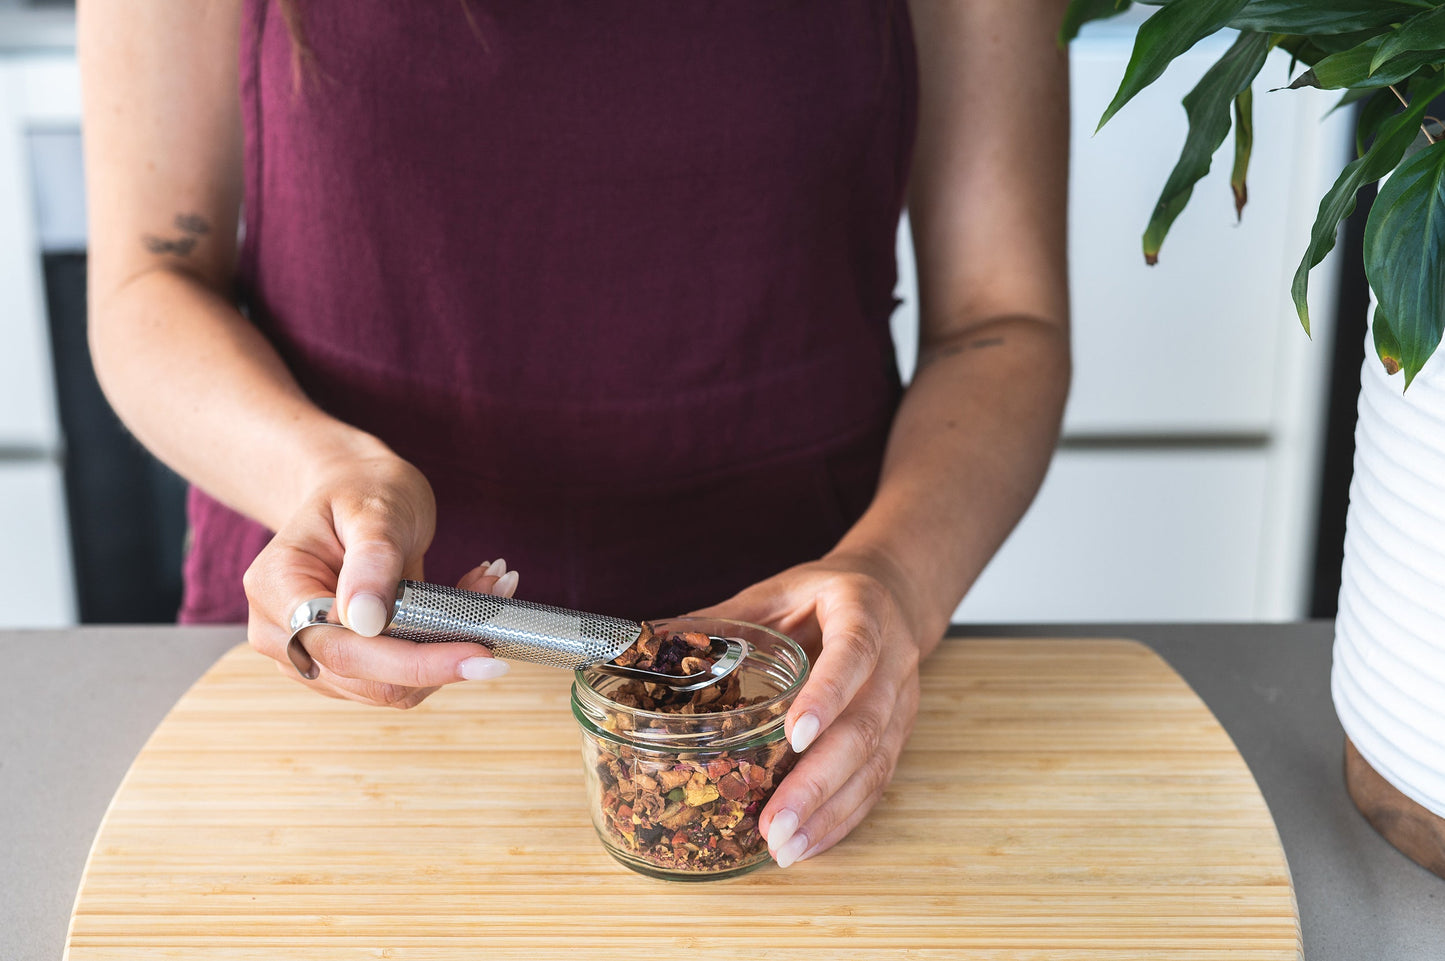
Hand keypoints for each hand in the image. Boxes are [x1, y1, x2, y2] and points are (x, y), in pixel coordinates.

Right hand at [243, 453, 520, 707]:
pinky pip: (401, 677)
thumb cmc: (359, 491)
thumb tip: (365, 620)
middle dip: (442, 655)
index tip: (478, 653)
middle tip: (499, 607)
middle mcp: (281, 634)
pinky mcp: (344, 667)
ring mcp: (310, 656)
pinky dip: (441, 649)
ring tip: (487, 589)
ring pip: (392, 688)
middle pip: (368, 681)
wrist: (352, 493)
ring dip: (449, 650)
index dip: (414, 661)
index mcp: (277, 589)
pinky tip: (465, 605)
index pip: (343, 648)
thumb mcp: (373, 510)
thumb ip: (371, 561)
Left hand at [695, 551, 934, 867]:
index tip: (794, 735)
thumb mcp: (776, 591)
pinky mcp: (898, 736)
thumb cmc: (822, 596)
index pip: (853, 652)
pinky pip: (876, 784)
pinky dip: (842, 820)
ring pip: (873, 765)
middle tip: (775, 823)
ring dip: (829, 813)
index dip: (827, 694)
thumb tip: (650, 645)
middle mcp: (891, 662)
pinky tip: (809, 844)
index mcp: (861, 610)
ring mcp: (900, 703)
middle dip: (817, 782)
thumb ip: (723, 620)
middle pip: (864, 727)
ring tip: (784, 848)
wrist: (893, 594)